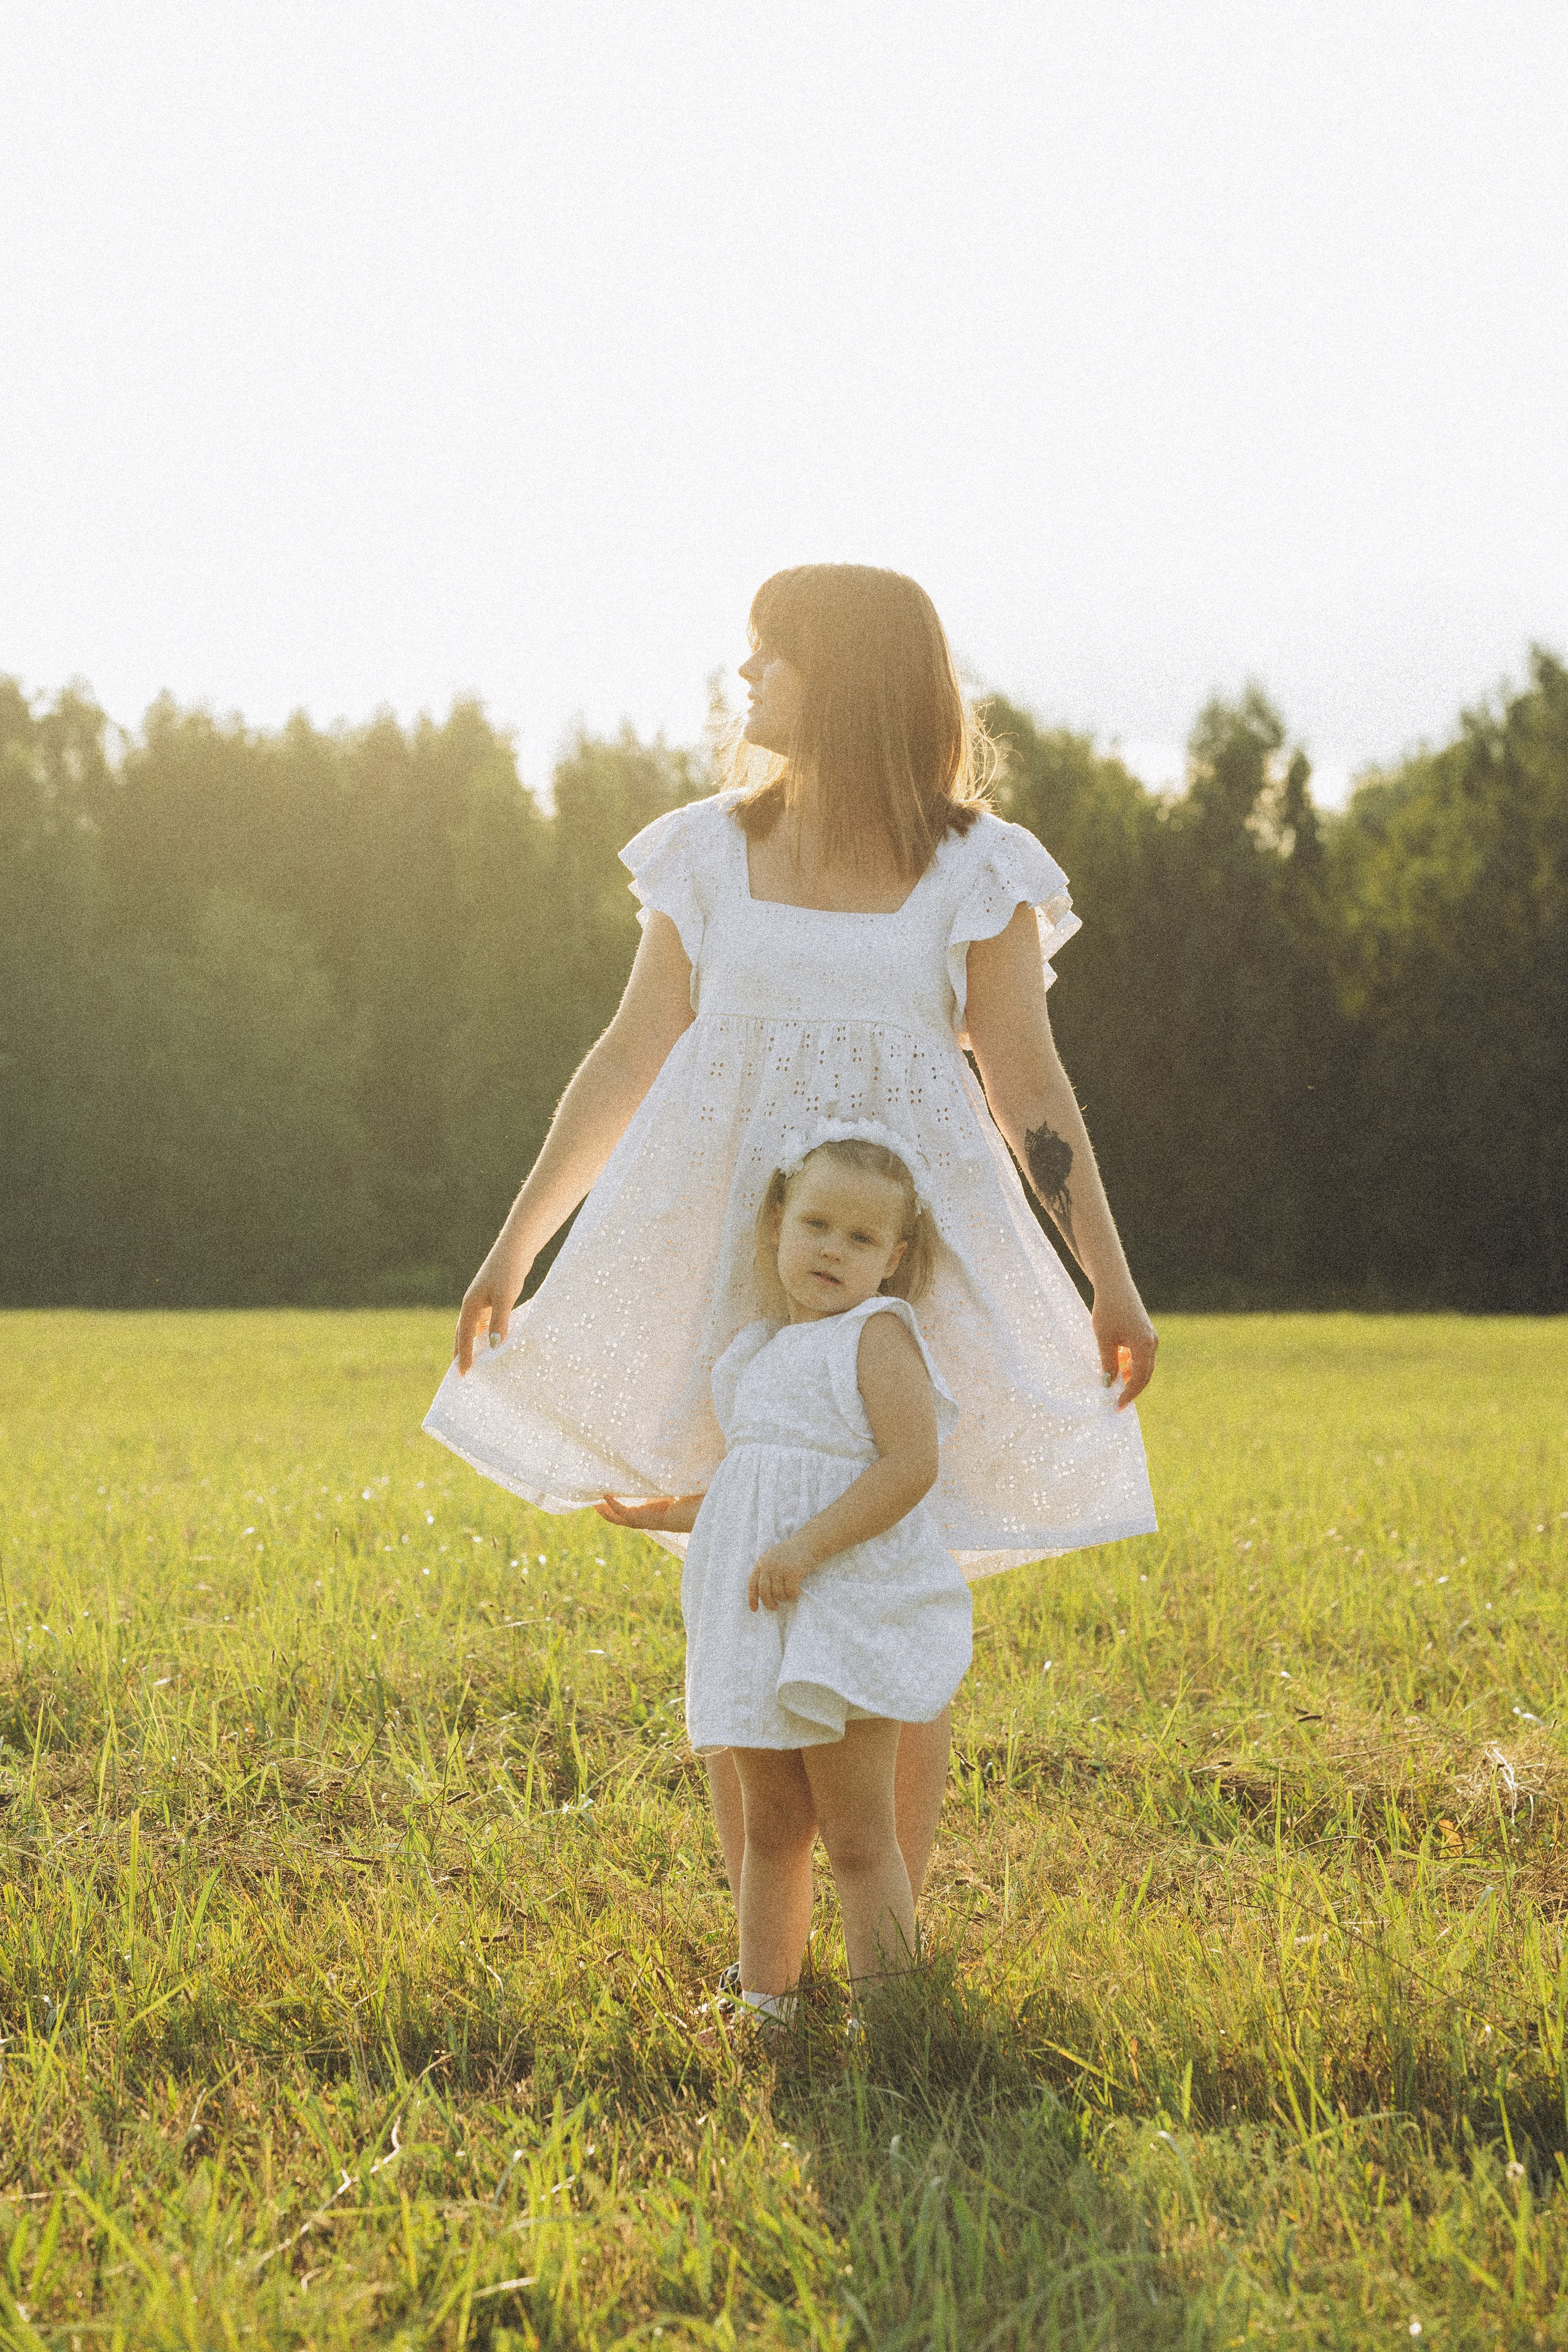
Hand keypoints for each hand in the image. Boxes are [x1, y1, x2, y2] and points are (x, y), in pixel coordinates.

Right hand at [453, 1243, 533, 1373]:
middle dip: (460, 1352)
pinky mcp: (490, 1298)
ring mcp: (480, 1301)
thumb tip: (494, 1347)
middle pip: (462, 1334)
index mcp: (470, 1306)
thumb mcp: (505, 1298)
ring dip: (470, 1344)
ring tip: (472, 1361)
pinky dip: (483, 1334)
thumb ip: (499, 1322)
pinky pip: (482, 1321)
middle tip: (460, 1373)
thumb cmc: (509, 1272)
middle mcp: (471, 1305)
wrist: (515, 1249)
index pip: (464, 1337)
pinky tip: (491, 1340)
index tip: (462, 1374)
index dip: (463, 1356)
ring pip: (472, 1328)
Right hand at [594, 1494, 700, 1532]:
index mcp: (642, 1514)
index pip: (623, 1511)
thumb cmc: (677, 1502)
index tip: (603, 1494)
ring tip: (592, 1500)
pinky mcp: (638, 1519)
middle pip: (614, 1517)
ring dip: (602, 1509)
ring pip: (613, 1517)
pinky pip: (621, 1512)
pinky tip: (604, 1496)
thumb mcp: (661, 1491)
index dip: (612, 1505)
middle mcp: (637, 1520)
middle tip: (590, 1498)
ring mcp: (636, 1521)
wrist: (686, 1514)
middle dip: (602, 1509)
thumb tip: (656, 1466)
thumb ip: (655, 1484)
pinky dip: (612, 1504)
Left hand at [748, 1535, 816, 1612]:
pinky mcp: (791, 1573)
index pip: (752, 1583)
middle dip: (769, 1603)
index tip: (754, 1609)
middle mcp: (768, 1565)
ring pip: (778, 1594)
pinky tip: (798, 1592)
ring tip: (791, 1594)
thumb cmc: (794, 1552)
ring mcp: (779, 1568)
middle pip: (764, 1591)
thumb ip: (767, 1571)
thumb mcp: (775, 1558)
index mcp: (762, 1561)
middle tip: (775, 1608)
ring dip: (785, 1598)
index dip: (752, 1598)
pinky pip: (790, 1592)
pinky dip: (794, 1595)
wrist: (810, 1542)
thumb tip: (765, 1594)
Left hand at [1091, 1280, 1157, 1408]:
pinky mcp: (1146, 1332)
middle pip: (1145, 1375)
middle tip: (1118, 1403)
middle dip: (1132, 1390)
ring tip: (1116, 1386)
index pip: (1139, 1379)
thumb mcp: (1104, 1339)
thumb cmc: (1108, 1310)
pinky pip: (1142, 1355)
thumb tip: (1108, 1384)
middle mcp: (1152, 1343)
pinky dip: (1132, 1364)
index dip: (1129, 1394)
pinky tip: (1118, 1365)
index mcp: (1144, 1346)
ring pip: (1144, 1365)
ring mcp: (1151, 1337)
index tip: (1117, 1406)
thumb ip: (1108, 1363)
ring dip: (1132, 1377)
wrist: (1114, 1284)